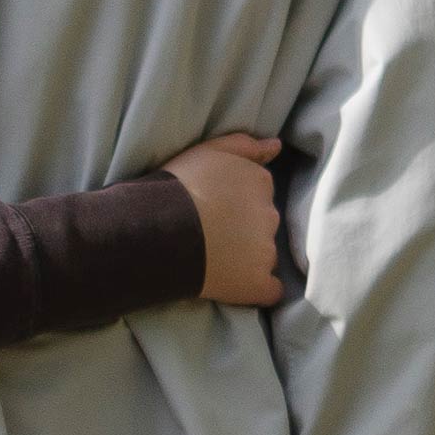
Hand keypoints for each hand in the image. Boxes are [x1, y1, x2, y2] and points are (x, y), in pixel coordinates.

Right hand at [161, 132, 284, 306]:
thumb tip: (276, 146)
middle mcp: (270, 216)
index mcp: (260, 183)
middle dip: (243, 229)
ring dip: (247, 257)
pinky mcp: (259, 283)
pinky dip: (256, 287)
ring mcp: (267, 252)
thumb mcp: (208, 151)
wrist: (158, 229)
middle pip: (264, 224)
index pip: (259, 194)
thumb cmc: (177, 186)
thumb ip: (245, 145)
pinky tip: (232, 283)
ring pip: (265, 255)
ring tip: (212, 257)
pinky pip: (269, 289)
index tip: (213, 208)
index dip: (235, 202)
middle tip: (209, 233)